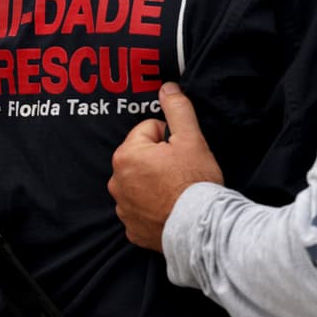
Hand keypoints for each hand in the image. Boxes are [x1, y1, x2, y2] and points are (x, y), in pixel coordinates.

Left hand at [109, 82, 222, 250]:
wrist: (200, 228)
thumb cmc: (195, 181)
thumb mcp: (191, 138)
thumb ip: (177, 109)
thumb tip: (167, 87)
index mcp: (126, 155)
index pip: (149, 131)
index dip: (171, 139)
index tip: (182, 153)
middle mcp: (116, 181)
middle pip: (142, 157)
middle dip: (160, 160)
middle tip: (182, 171)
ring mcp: (122, 208)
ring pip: (141, 183)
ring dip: (156, 183)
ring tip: (178, 191)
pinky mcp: (131, 229)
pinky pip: (142, 208)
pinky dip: (154, 207)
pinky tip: (171, 208)